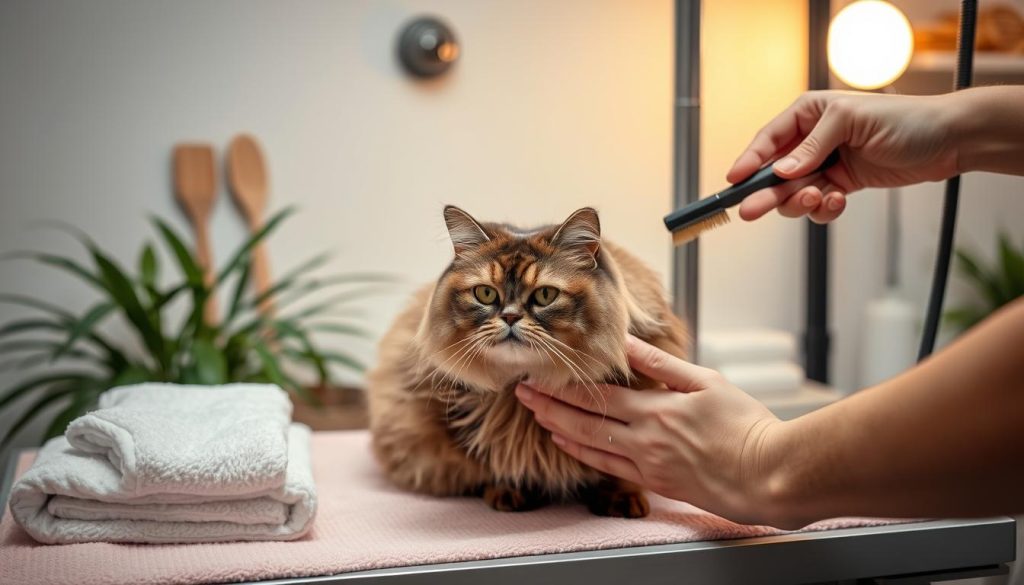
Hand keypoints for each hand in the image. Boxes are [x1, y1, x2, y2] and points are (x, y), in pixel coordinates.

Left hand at [515, 335, 791, 526]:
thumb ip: (661, 363)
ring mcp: (647, 464)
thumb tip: (627, 341)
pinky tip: (567, 443)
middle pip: (583, 421)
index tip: (536, 375)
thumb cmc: (745, 424)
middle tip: (521, 392)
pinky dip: (582, 454)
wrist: (767, 475)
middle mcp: (643, 440)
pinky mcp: (655, 482)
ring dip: (557, 428)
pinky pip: (608, 468)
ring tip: (535, 414)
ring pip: (589, 446)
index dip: (561, 387)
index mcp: (655, 410)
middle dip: (547, 406)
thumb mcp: (706, 382)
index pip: (595, 397)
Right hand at [729, 90, 958, 223]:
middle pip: (775, 173)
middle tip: (751, 211)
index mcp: (809, 113)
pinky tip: (837, 202)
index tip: (734, 181)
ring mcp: (826, 164)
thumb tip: (783, 169)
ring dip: (801, 202)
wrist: (947, 141)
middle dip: (766, 192)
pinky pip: (818, 205)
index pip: (769, 139)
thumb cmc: (905, 119)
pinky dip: (824, 209)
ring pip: (794, 193)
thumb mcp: (851, 122)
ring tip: (819, 199)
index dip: (749, 161)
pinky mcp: (841, 185)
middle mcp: (812, 139)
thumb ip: (812, 146)